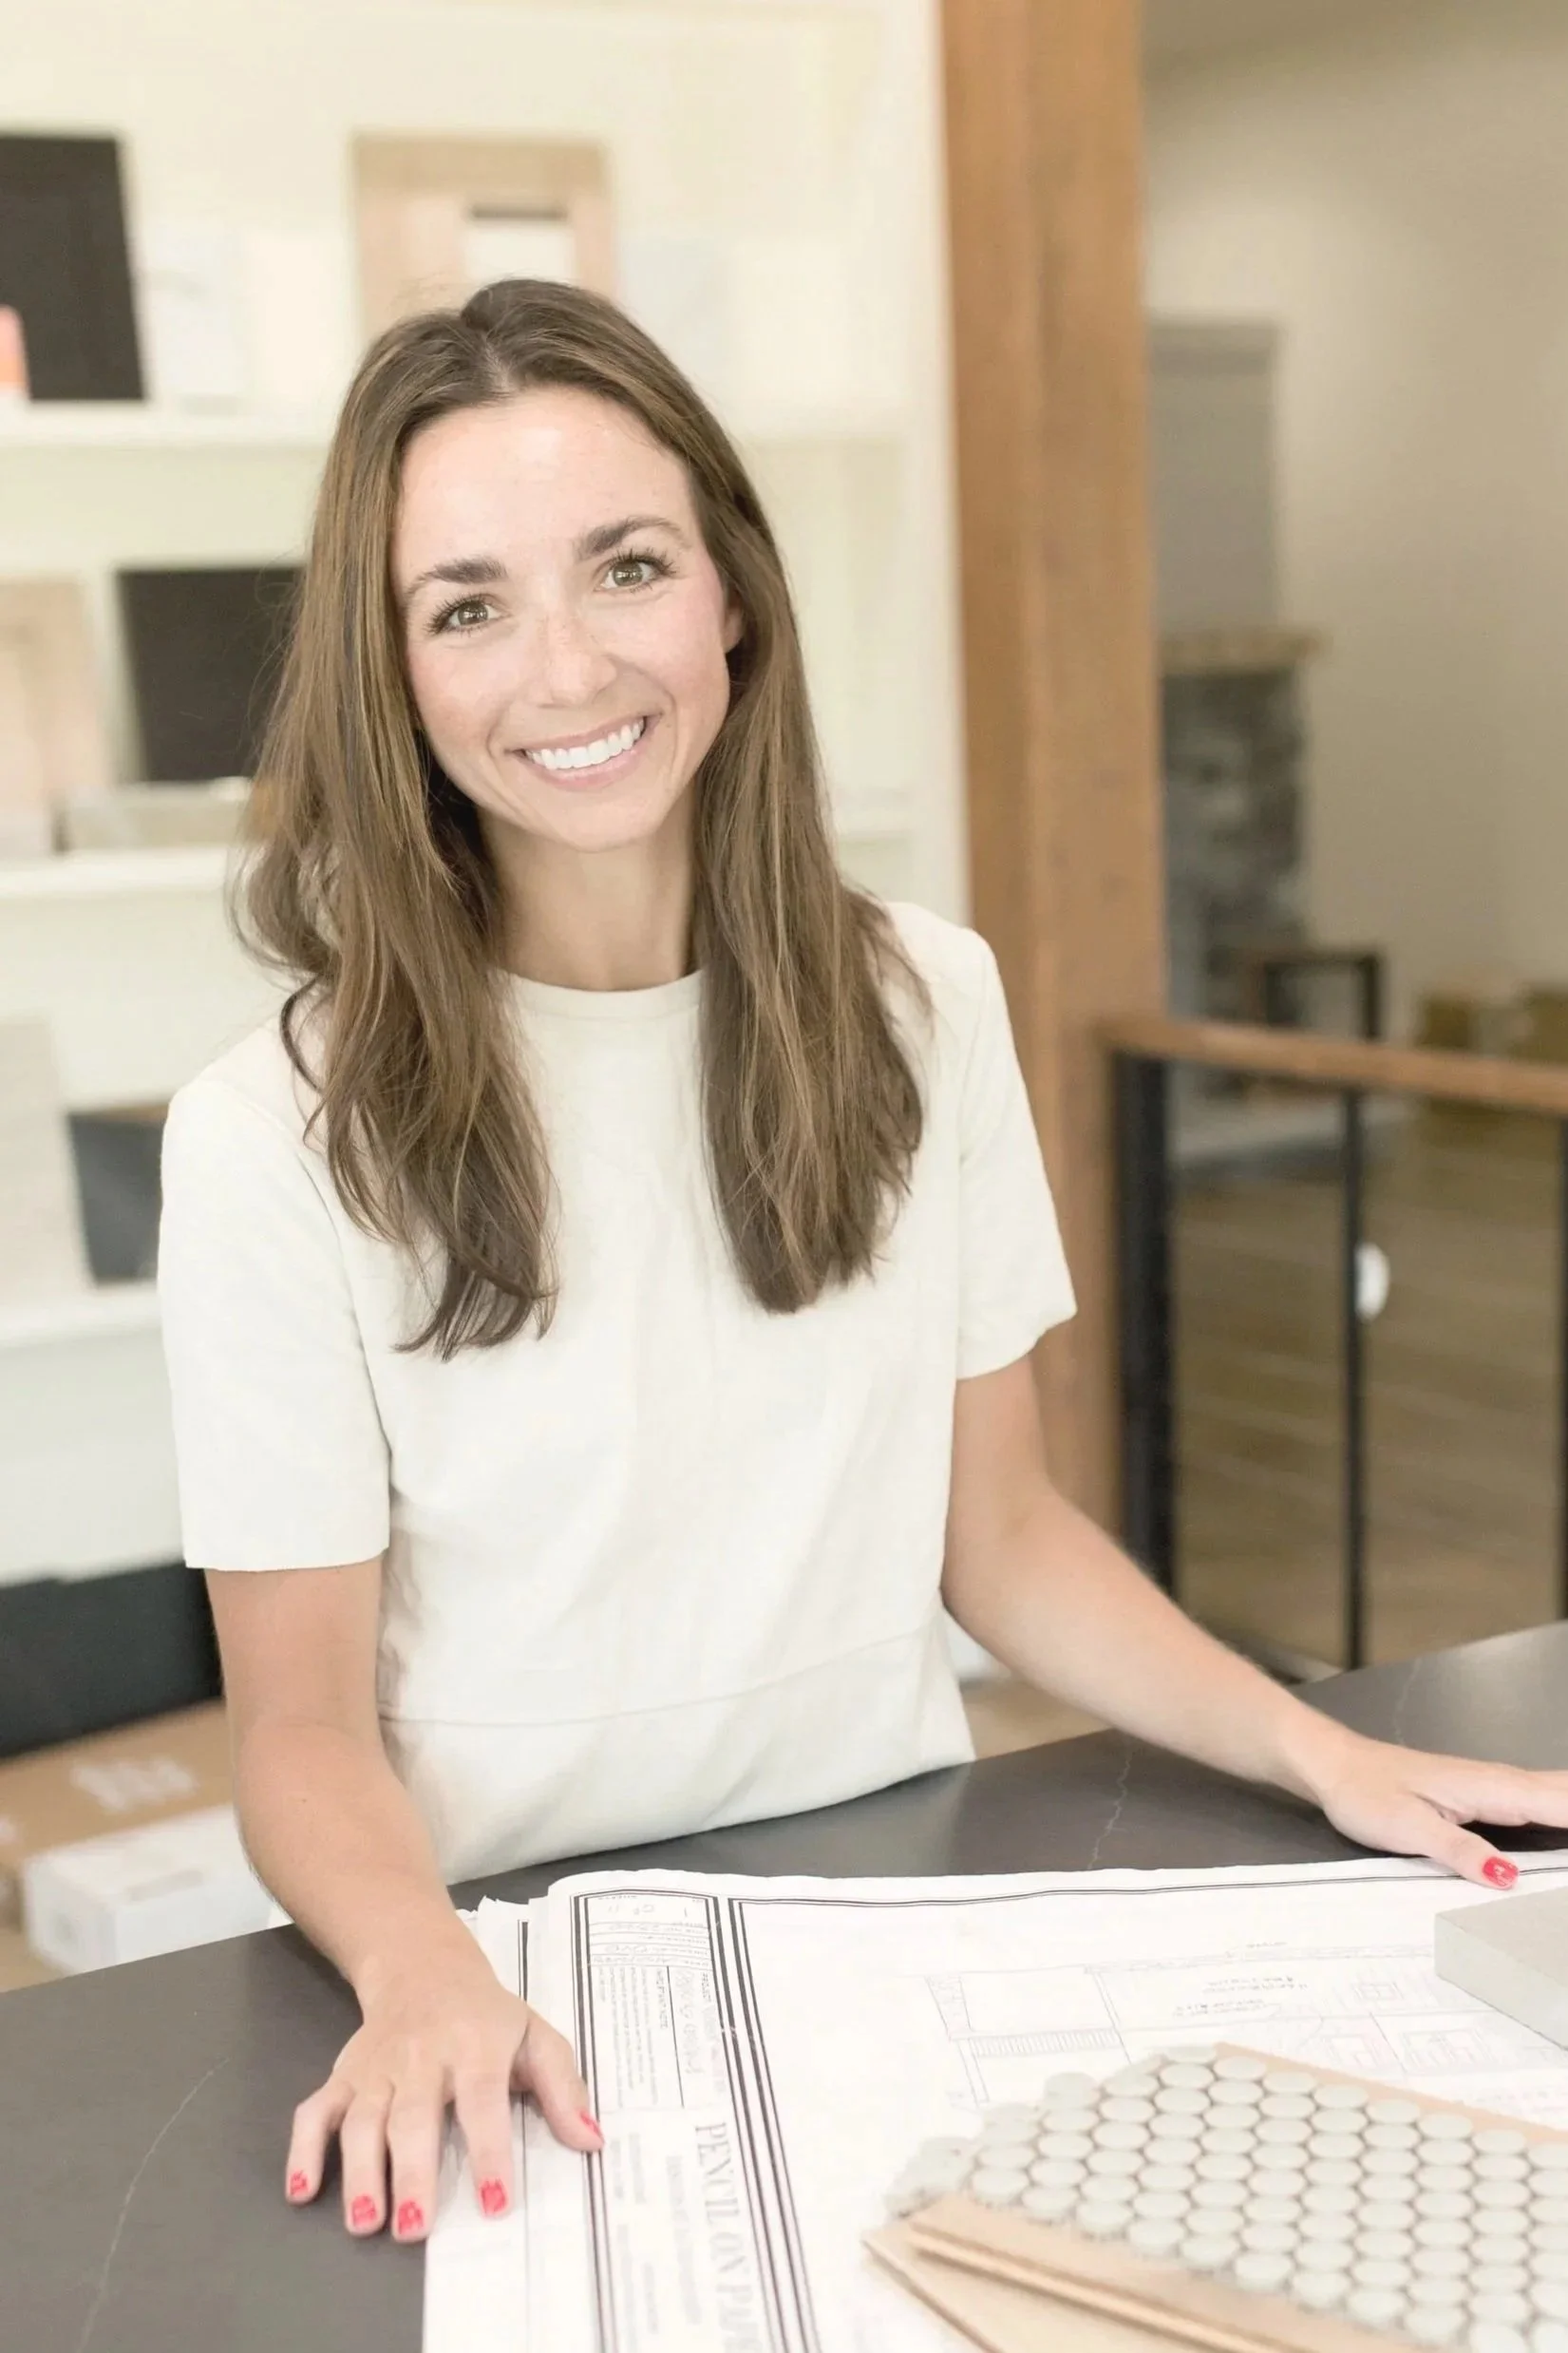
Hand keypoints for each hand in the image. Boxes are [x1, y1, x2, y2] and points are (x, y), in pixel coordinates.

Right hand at [284, 1940, 601, 2240]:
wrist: (423, 1965)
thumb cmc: (486, 2014)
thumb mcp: (535, 2035)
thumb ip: (563, 2088)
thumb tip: (590, 2141)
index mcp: (475, 2046)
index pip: (482, 2100)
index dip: (488, 2151)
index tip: (494, 2203)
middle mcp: (421, 2057)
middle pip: (413, 2116)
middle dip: (410, 2171)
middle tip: (413, 2227)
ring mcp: (377, 2068)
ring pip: (361, 2119)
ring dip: (359, 2171)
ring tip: (366, 2222)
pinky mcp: (344, 2075)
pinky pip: (316, 2111)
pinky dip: (304, 2149)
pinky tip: (303, 2189)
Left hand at [1285, 1713, 1567, 1885]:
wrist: (1332, 1765)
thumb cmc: (1363, 1792)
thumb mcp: (1406, 1829)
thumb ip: (1459, 1851)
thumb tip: (1509, 1877)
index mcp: (1487, 1788)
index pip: (1559, 1805)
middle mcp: (1497, 1783)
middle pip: (1567, 1796)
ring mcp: (1492, 1786)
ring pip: (1557, 1797)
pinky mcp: (1483, 1794)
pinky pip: (1539, 1802)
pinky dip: (1565, 1810)